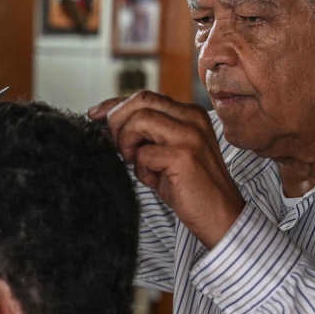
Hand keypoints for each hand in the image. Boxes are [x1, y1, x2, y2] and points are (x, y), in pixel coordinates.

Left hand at [89, 91, 244, 248]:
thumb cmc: (190, 189)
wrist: (221, 217)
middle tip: (116, 148)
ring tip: (136, 163)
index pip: (144, 97)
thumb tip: (104, 128)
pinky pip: (144, 153)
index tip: (93, 115)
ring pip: (139, 120)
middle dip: (117, 121)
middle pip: (140, 100)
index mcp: (190, 114)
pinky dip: (141, 169)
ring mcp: (190, 135)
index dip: (113, 104)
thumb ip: (143, 137)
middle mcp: (192, 118)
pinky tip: (154, 180)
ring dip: (127, 143)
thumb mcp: (165, 155)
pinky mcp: (183, 156)